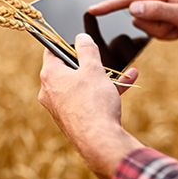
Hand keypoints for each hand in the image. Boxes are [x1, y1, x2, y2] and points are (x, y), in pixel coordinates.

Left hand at [37, 33, 143, 178]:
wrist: (99, 141)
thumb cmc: (93, 103)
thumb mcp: (93, 70)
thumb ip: (87, 50)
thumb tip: (81, 37)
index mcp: (49, 76)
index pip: (51, 51)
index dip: (64, 42)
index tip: (76, 38)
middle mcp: (49, 92)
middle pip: (68, 69)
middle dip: (90, 63)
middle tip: (104, 57)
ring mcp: (60, 107)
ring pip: (82, 85)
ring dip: (104, 77)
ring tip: (126, 71)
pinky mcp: (73, 118)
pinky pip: (87, 99)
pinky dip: (104, 92)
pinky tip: (128, 83)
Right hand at [89, 0, 177, 52]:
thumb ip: (156, 11)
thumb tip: (131, 7)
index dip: (108, 5)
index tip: (91, 10)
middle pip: (137, 16)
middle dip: (154, 27)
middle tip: (174, 28)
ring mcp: (161, 7)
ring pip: (145, 25)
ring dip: (161, 32)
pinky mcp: (165, 16)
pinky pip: (154, 30)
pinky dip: (166, 34)